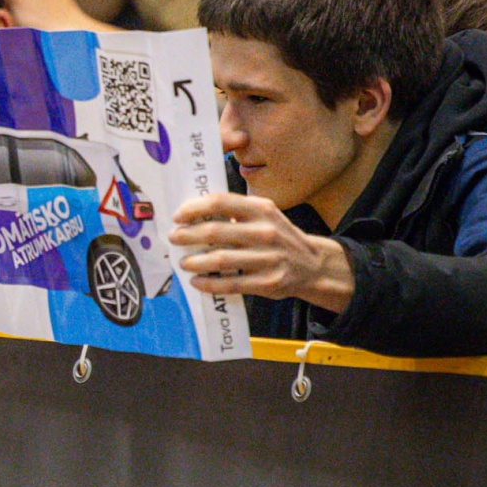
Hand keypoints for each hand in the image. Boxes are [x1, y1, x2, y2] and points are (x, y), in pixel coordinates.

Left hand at [169, 192, 354, 311]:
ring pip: (220, 259)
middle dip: (187, 236)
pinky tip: (197, 281)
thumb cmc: (279, 237)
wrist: (313, 265)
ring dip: (195, 261)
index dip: (193, 208)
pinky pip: (230, 284)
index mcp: (261, 209)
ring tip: (183, 261)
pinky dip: (209, 283)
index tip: (177, 216)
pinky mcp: (267, 282)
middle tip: (174, 238)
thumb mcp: (264, 215)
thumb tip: (193, 214)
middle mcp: (265, 232)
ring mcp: (267, 258)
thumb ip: (236, 211)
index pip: (220, 202)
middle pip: (215, 231)